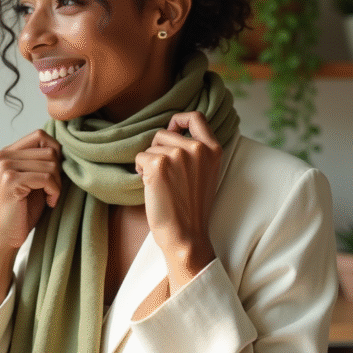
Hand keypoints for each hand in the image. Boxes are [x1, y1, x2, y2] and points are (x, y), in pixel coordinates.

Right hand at [0, 129, 61, 251]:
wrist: (5, 237)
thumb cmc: (23, 210)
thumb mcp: (34, 179)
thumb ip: (43, 160)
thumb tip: (67, 146)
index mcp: (6, 153)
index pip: (40, 135)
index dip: (55, 153)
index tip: (54, 175)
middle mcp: (2, 156)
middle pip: (48, 150)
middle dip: (58, 171)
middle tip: (53, 190)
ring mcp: (4, 167)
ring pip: (50, 164)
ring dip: (57, 183)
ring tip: (50, 197)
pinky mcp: (10, 181)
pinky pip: (47, 178)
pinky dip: (54, 192)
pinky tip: (49, 202)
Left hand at [135, 111, 221, 291]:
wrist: (186, 235)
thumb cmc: (192, 208)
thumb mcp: (206, 173)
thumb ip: (197, 151)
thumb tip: (172, 130)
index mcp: (213, 149)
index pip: (196, 116)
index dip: (179, 120)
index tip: (172, 130)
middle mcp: (198, 148)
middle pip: (165, 133)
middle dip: (158, 150)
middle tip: (164, 173)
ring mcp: (178, 155)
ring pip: (150, 146)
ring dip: (149, 162)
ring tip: (160, 183)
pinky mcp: (158, 164)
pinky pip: (140, 157)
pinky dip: (140, 170)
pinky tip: (151, 186)